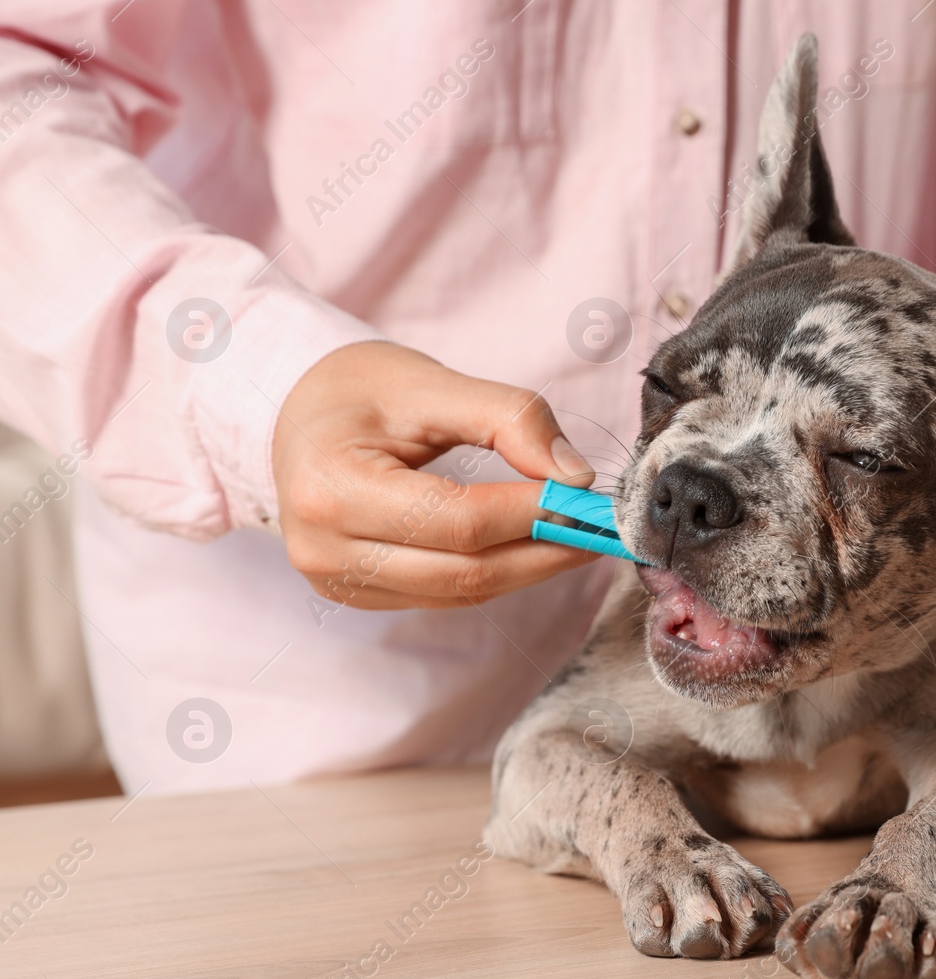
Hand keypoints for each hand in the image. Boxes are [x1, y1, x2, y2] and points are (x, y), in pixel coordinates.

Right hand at [272, 341, 598, 609]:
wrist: (292, 411)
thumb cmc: (360, 389)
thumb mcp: (432, 383)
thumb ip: (509, 418)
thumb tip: (576, 475)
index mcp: (334, 488)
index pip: (458, 519)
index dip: (533, 512)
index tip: (589, 497)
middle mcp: (325, 548)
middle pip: (464, 570)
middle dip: (544, 551)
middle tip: (600, 530)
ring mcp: (335, 580)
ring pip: (459, 592)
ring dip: (528, 569)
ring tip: (577, 537)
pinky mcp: (354, 593)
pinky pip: (441, 596)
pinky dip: (494, 574)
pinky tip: (530, 548)